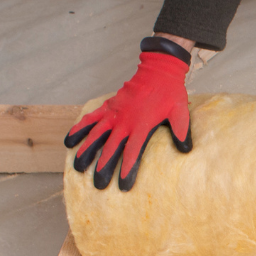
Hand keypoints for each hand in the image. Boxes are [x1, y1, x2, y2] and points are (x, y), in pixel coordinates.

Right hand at [65, 37, 192, 190]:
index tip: (122, 186)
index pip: (132, 152)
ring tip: (79, 167)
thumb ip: (182, 131)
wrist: (158, 69)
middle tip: (98, 185)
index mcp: (142, 126)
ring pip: (96, 135)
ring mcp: (113, 113)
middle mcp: (124, 121)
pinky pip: (90, 119)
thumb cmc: (170, 92)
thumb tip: (186, 150)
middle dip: (104, 168)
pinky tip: (69, 142)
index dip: (126, 169)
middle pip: (111, 148)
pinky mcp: (108, 105)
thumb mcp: (180, 112)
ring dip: (86, 152)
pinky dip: (79, 130)